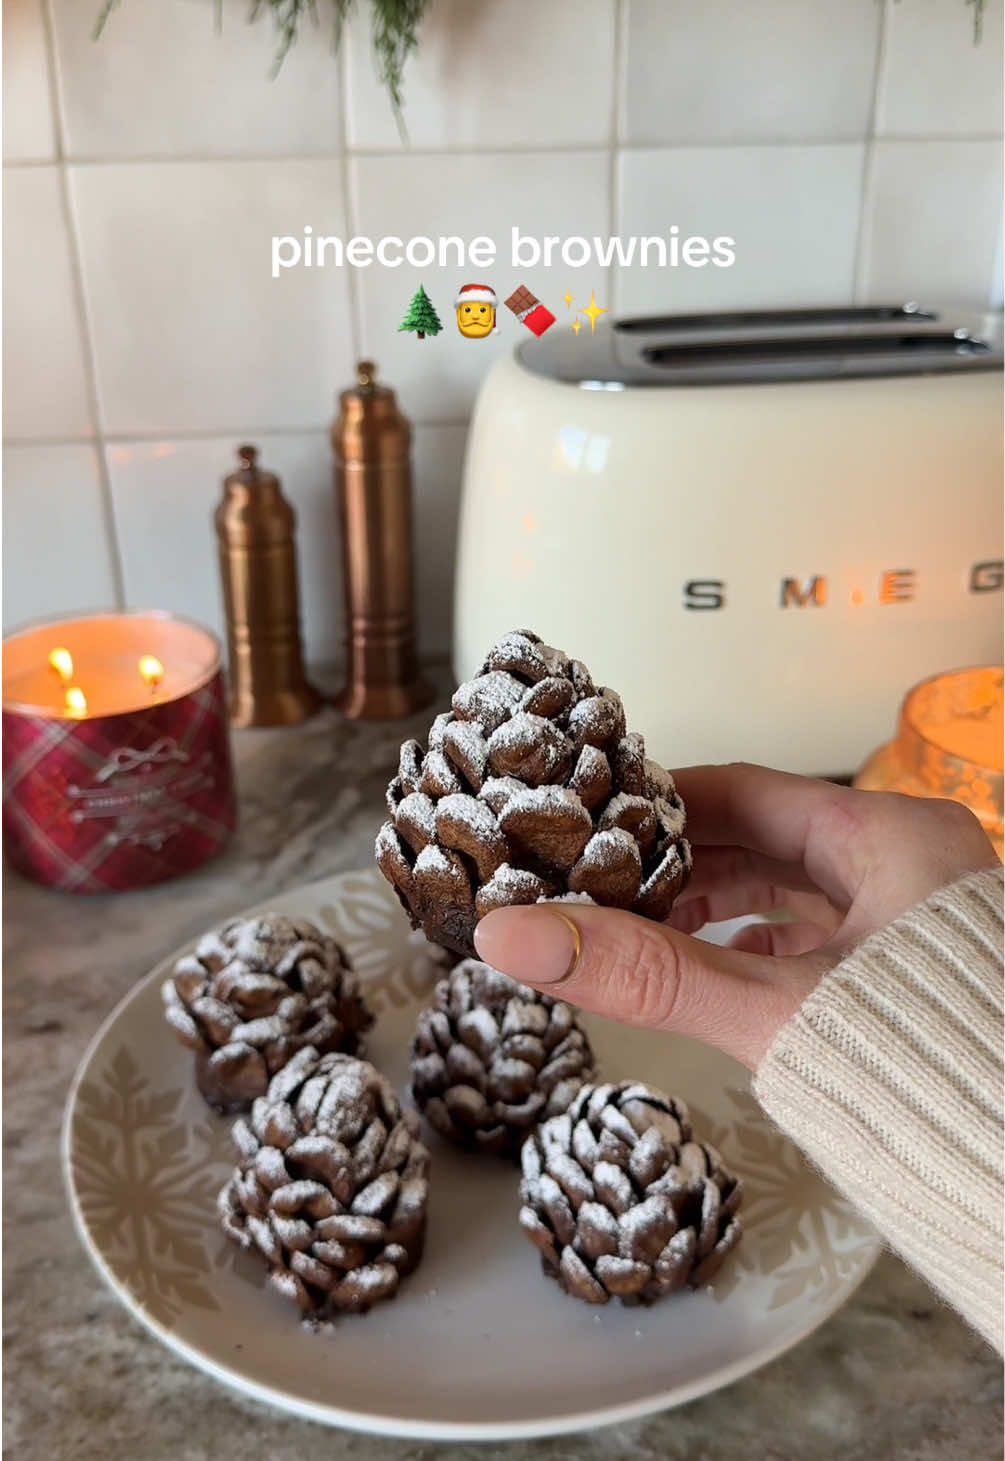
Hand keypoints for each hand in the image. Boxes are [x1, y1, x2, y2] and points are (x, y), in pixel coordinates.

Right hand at [473, 763, 998, 1069]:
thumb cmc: (932, 1072)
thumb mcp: (772, 1009)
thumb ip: (647, 974)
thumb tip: (518, 937)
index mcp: (891, 836)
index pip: (745, 791)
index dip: (658, 804)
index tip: (587, 816)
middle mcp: (911, 860)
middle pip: (767, 836)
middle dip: (679, 858)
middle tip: (596, 876)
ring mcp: (916, 916)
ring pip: (795, 886)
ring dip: (717, 903)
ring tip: (638, 924)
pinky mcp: (914, 969)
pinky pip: (823, 933)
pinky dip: (762, 943)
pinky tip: (715, 966)